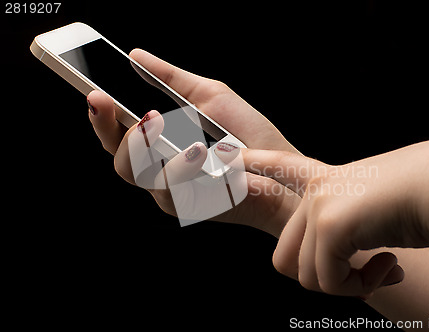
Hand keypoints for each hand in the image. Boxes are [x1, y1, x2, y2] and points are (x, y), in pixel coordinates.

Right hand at [87, 49, 300, 235]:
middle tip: (106, 100)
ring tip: (155, 118)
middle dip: (108, 128)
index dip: (101, 115)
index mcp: (162, 144)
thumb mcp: (208, 96)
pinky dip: (180, 166)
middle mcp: (161, 169)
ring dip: (140, 145)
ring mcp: (173, 191)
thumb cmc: (249, 134)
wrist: (282, 169)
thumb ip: (172, 79)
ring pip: (136, 174)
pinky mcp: (190, 207)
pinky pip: (170, 190)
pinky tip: (194, 149)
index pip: (120, 133)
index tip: (93, 91)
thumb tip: (135, 55)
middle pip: (118, 157)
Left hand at [238, 140, 428, 297]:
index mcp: (327, 180)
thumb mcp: (374, 209)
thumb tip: (343, 267)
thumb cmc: (422, 197)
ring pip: (308, 275)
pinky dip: (359, 285)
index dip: (255, 164)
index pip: (282, 167)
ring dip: (348, 284)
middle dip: (321, 278)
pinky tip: (390, 265)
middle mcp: (315, 192)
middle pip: (285, 257)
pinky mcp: (328, 224)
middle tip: (361, 275)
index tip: (228, 156)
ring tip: (382, 267)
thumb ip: (347, 231)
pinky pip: (328, 280)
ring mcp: (318, 206)